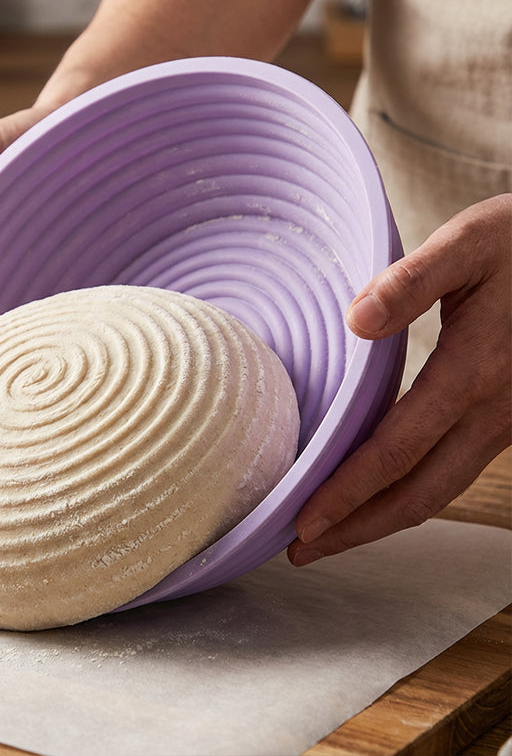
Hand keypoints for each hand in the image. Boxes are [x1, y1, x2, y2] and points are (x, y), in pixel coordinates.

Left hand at [288, 193, 511, 565]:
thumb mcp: (470, 243)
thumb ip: (413, 281)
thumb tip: (357, 319)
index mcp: (475, 373)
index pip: (395, 451)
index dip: (346, 493)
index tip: (303, 521)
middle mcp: (493, 413)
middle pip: (418, 494)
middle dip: (357, 529)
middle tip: (301, 550)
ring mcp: (504, 423)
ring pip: (439, 491)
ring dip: (381, 520)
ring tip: (331, 536)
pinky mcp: (504, 419)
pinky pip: (451, 472)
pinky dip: (407, 495)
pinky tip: (376, 493)